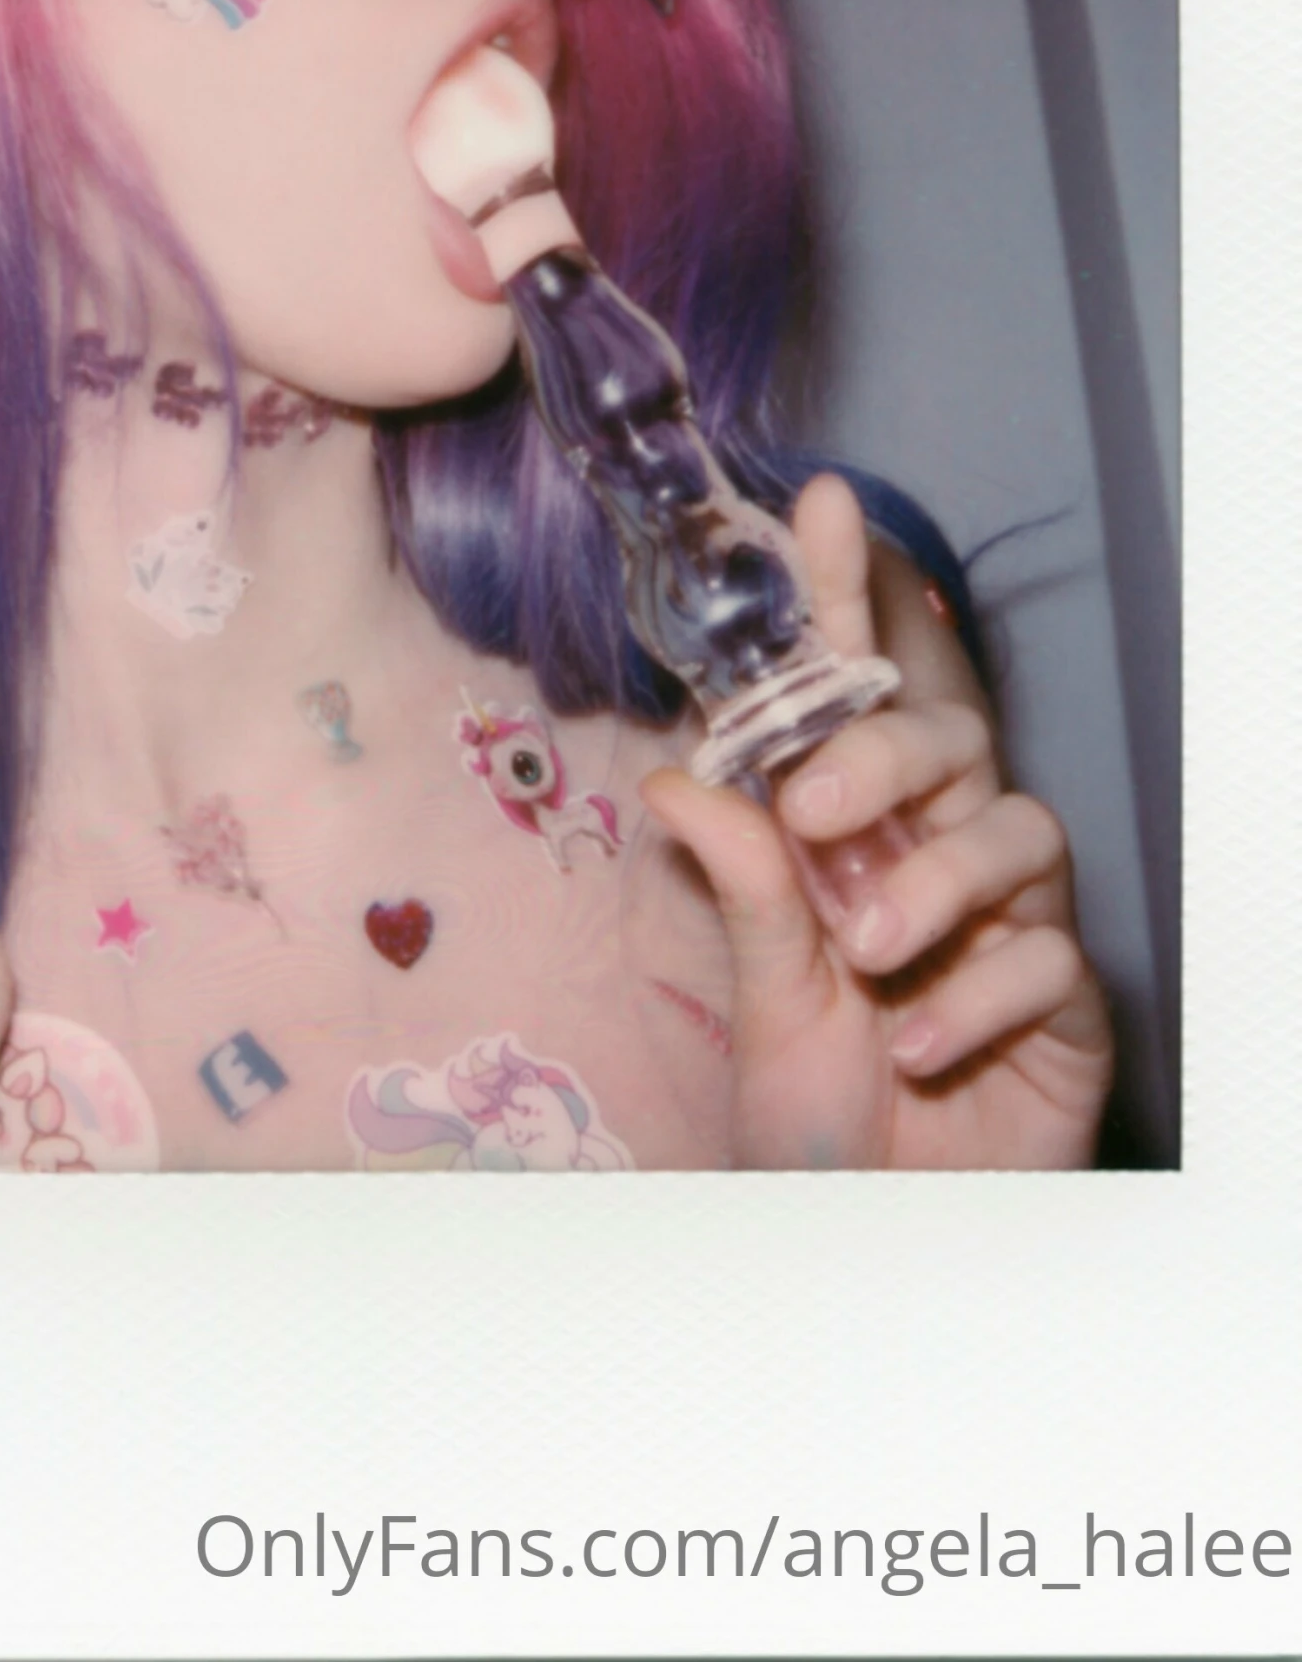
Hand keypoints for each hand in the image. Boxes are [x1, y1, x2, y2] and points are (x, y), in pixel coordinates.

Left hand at [641, 474, 1112, 1168]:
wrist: (877, 1244)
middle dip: (885, 756)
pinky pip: (1049, 955)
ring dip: (935, 885)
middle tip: (819, 813)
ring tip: (868, 957)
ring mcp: (1005, 924)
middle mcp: (930, 858)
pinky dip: (976, 998)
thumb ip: (746, 889)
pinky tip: (917, 1047)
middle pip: (949, 741)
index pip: (848, 699)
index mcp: (847, 840)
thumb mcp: (763, 1004)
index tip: (817, 503)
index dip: (839, 599)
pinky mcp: (1066, 1001)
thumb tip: (681, 779)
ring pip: (1016, 830)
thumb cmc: (814, 1122)